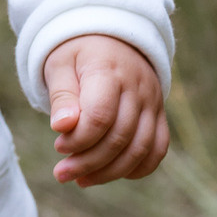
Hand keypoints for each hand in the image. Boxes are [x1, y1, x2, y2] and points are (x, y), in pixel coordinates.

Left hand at [43, 35, 169, 187]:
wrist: (111, 37)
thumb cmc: (78, 54)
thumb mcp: (60, 65)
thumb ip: (61, 96)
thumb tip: (62, 127)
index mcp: (109, 71)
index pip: (100, 116)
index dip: (78, 139)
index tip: (58, 145)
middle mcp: (137, 88)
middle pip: (119, 137)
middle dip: (88, 162)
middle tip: (61, 173)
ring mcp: (152, 102)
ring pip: (140, 149)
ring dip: (109, 172)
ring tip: (80, 180)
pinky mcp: (159, 114)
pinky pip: (158, 149)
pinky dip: (137, 168)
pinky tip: (110, 173)